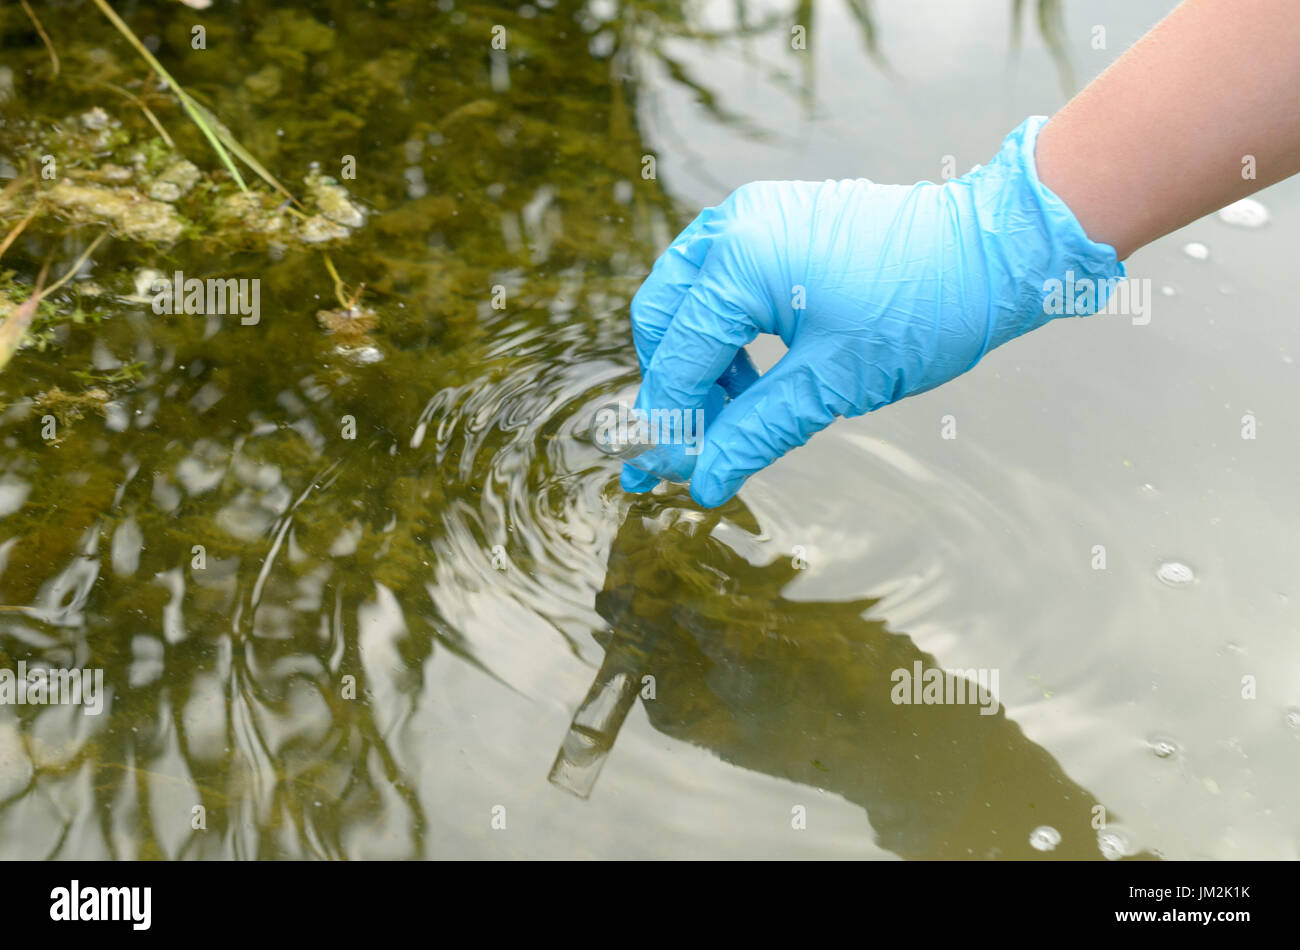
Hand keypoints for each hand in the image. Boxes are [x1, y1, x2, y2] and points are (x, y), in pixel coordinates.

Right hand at [624, 116, 1124, 506]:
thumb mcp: (831, 384)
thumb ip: (755, 431)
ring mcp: (755, 214)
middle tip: (698, 439)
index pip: (679, 355)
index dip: (672, 419)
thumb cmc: (920, 312)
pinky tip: (758, 374)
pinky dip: (727, 329)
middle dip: (675, 382)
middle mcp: (735, 225)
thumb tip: (705, 482)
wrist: (992, 251)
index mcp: (740, 260)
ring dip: (701, 359)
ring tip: (737, 412)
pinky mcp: (777, 219)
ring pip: (689, 297)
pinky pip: (723, 279)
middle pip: (663, 316)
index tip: (668, 471)